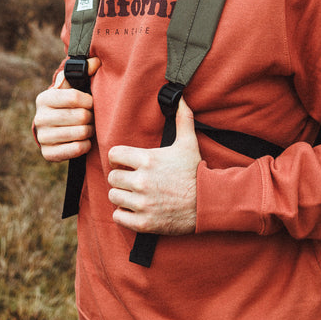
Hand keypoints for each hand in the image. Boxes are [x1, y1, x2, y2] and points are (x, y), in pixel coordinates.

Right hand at [33, 57, 100, 162]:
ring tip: (89, 127)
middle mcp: (39, 118)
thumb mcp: (70, 86)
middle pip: (79, 116)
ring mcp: (42, 137)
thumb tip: (97, 60)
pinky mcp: (47, 154)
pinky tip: (84, 140)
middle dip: (91, 117)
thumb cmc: (66, 103)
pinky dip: (85, 145)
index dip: (88, 100)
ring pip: (80, 133)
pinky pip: (76, 150)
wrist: (52, 129)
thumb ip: (83, 71)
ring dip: (89, 131)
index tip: (91, 102)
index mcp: (44, 98)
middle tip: (91, 116)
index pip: (74, 97)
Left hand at [107, 97, 200, 234]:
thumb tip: (181, 97)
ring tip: (133, 194)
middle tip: (131, 180)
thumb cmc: (196, 171)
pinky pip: (118, 217)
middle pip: (112, 177)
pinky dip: (124, 214)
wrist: (208, 202)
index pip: (114, 155)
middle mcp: (142, 181)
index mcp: (147, 160)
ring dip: (121, 196)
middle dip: (120, 177)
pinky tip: (135, 209)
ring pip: (114, 196)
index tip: (124, 162)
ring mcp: (142, 203)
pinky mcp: (144, 222)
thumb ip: (182, 118)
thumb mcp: (189, 142)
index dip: (118, 158)